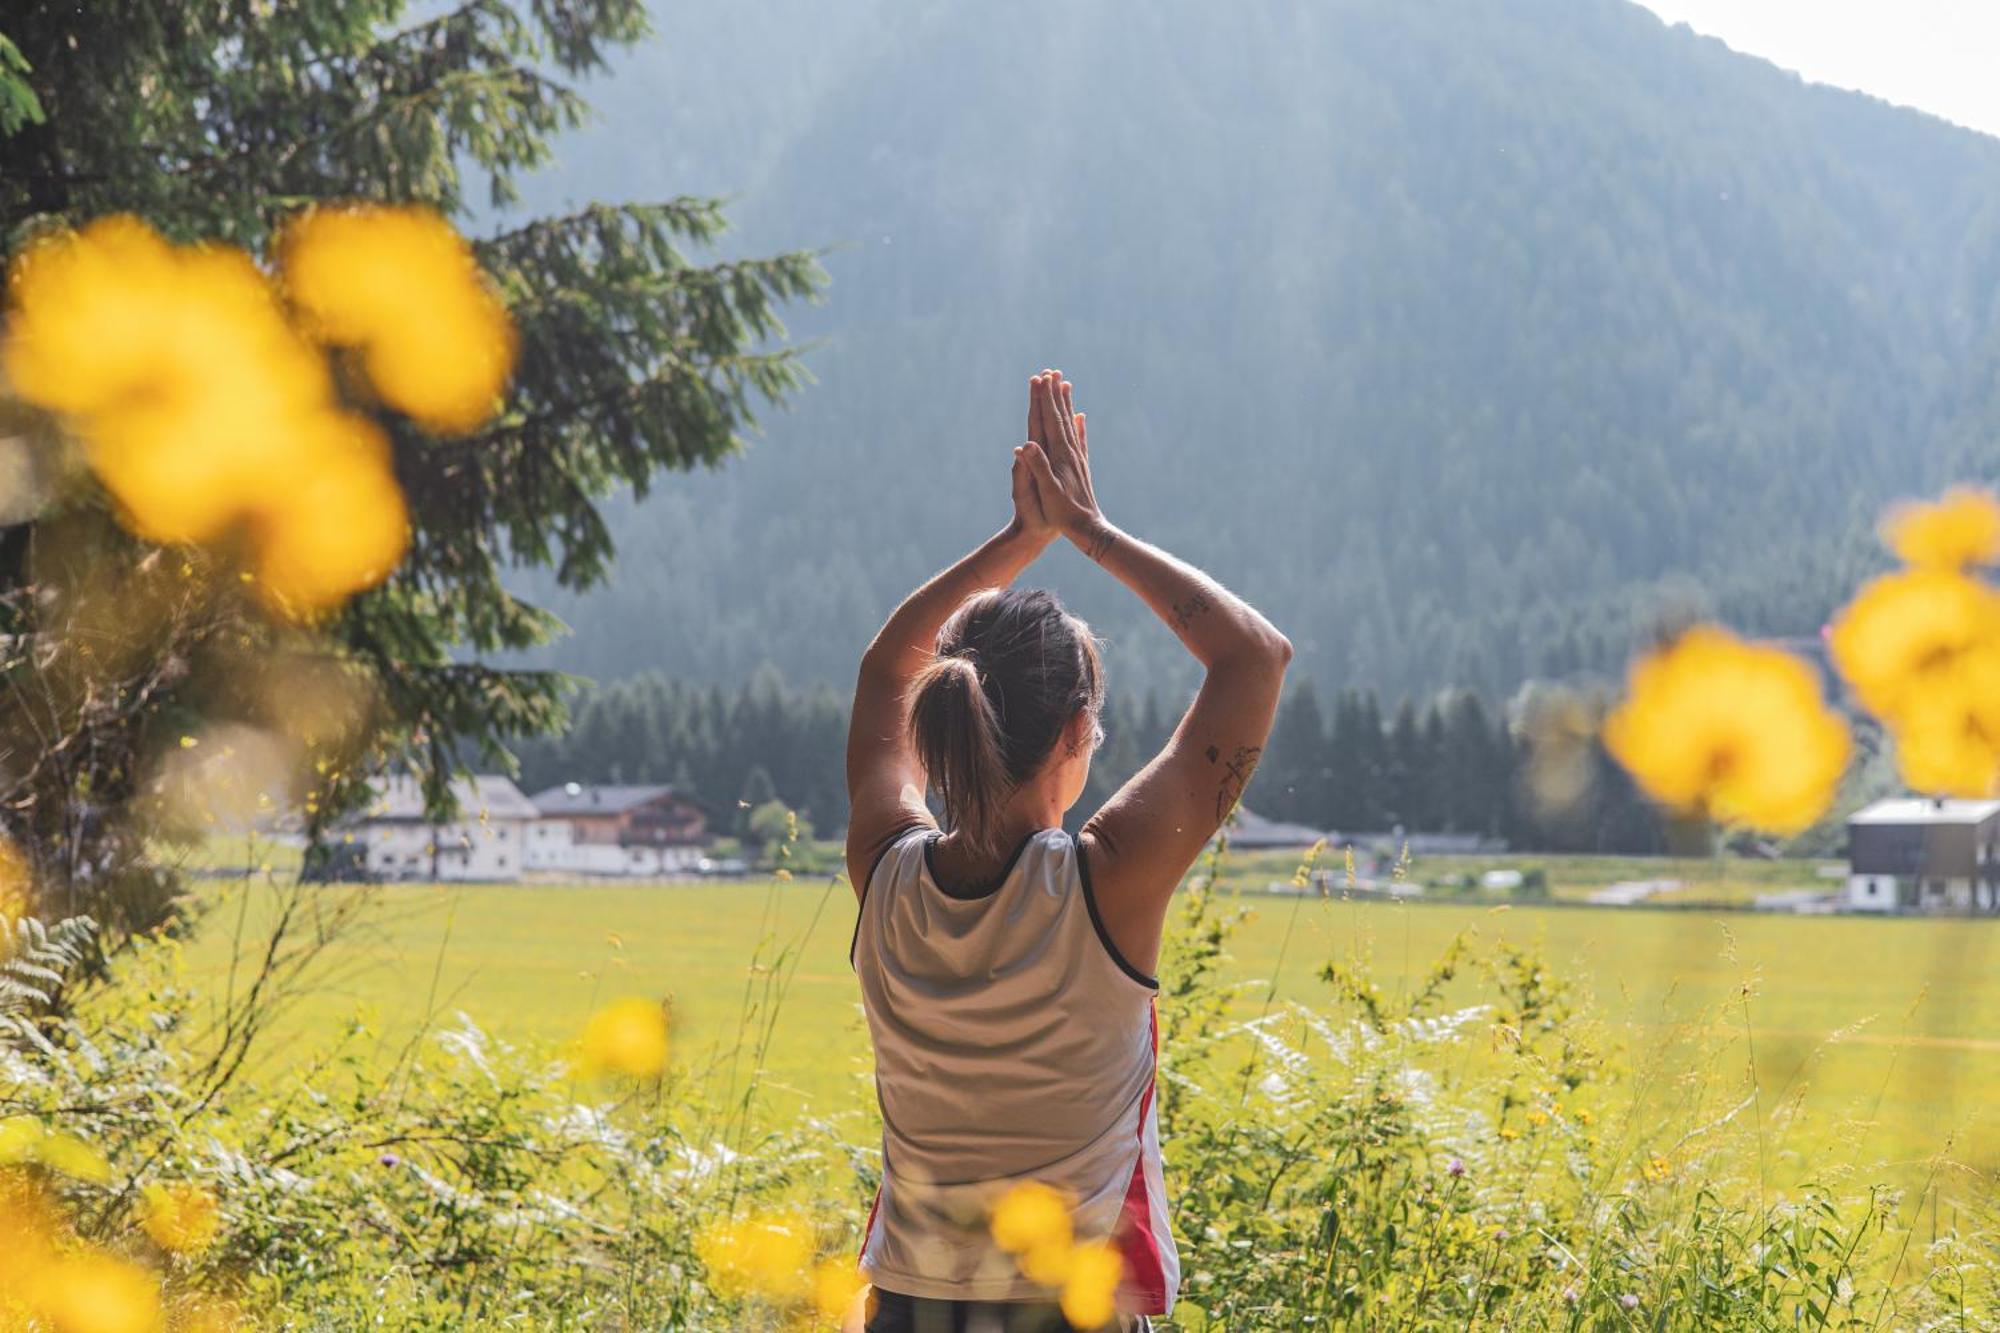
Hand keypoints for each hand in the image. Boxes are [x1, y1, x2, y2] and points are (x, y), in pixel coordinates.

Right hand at [1019, 369, 1103, 541]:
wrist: (1087, 528)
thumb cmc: (1062, 514)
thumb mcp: (1045, 492)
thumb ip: (1036, 468)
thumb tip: (1024, 445)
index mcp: (1058, 456)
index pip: (1048, 420)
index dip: (1043, 399)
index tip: (1039, 378)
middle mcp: (1069, 452)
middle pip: (1060, 416)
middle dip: (1053, 394)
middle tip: (1050, 371)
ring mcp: (1077, 458)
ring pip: (1070, 423)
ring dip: (1065, 403)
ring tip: (1065, 384)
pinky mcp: (1080, 466)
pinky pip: (1079, 439)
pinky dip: (1078, 425)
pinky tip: (1080, 416)